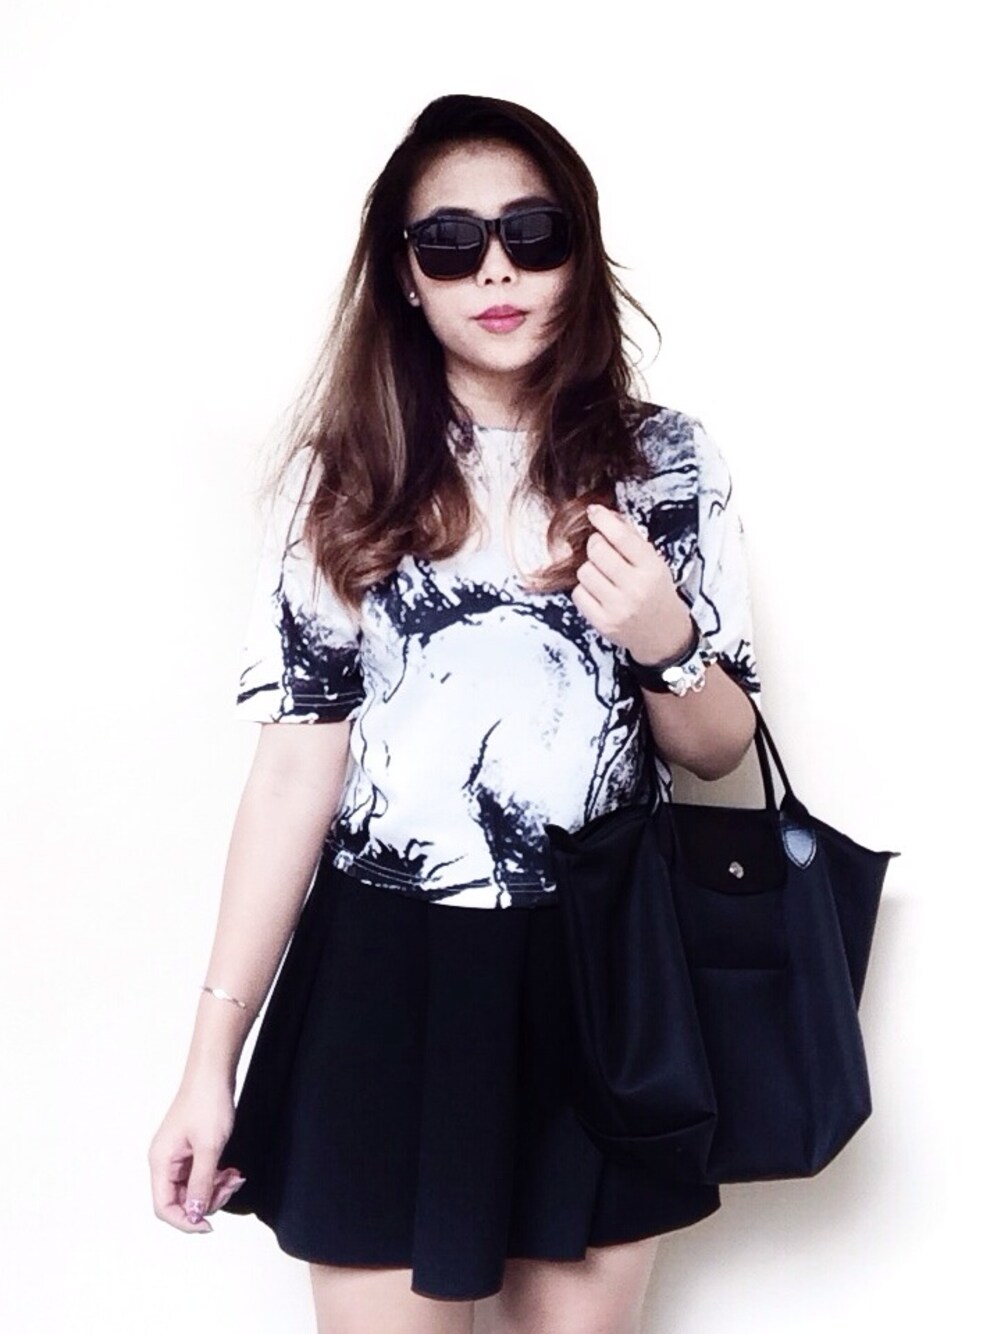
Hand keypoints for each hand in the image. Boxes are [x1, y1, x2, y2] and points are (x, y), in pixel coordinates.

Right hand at [148, 1077, 245, 1232]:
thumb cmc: (207, 1101)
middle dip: (208, 1200)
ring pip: (193, 1188)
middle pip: (180, 1200)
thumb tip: (196, 1214)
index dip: (185, 1221)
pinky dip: (216, 1177)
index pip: (164, 1207)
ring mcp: (178, 1155)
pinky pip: (200, 1175)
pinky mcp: (190, 1149)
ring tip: (234, 1177)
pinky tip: (232, 1171)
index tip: (209, 1225)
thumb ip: (201, 1184)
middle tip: (230, 1187)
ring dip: (216, 1189)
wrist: (213, 1072)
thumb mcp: (209, 1147)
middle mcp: (165, 1161)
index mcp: (161, 1161)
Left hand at [571, 504, 693, 662]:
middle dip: (596, 545)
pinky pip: (578, 594)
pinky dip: (585, 590)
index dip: (603, 520)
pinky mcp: (602, 623)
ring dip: (590, 569)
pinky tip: (599, 593)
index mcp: (651, 568)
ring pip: (584, 571)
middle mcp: (635, 588)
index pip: (621, 536)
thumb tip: (604, 515)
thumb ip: (630, 538)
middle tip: (604, 552)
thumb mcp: (653, 562)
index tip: (593, 512)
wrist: (663, 635)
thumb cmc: (656, 592)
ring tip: (604, 577)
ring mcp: (618, 607)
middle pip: (596, 550)